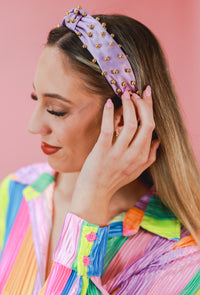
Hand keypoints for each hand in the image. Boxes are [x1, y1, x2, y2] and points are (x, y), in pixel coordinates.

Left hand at [69, 85, 159, 224]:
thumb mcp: (136, 171)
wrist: (94, 193)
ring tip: (125, 95)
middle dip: (143, 104)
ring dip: (129, 106)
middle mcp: (134, 155)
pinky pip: (108, 129)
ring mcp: (118, 154)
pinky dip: (110, 114)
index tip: (146, 95)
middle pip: (145, 123)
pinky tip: (109, 103)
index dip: (149, 109)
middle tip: (135, 92)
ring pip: (130, 124)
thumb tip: (157, 141)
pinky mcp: (102, 152)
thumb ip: (149, 157)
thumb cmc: (114, 180)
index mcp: (142, 157)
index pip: (151, 128)